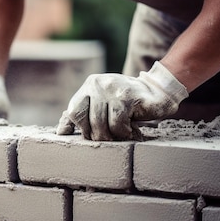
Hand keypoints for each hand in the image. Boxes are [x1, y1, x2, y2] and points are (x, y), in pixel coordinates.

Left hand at [57, 61, 188, 140]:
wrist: (158, 92)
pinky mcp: (129, 96)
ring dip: (114, 136)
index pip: (74, 112)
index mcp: (89, 85)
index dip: (82, 128)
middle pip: (88, 122)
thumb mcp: (101, 105)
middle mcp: (99, 84)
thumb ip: (81, 115)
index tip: (93, 134)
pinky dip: (125, 133)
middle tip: (111, 136)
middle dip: (99, 135)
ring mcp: (114, 89)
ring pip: (103, 125)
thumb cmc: (127, 103)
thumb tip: (60, 132)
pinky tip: (132, 131)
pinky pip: (118, 124)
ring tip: (123, 133)